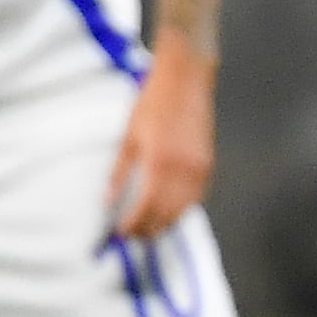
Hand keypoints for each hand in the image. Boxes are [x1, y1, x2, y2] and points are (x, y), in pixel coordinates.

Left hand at [104, 43, 216, 239]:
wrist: (186, 79)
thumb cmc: (153, 102)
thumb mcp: (128, 136)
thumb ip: (119, 172)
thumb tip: (108, 200)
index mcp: (159, 162)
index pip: (146, 207)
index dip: (133, 224)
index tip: (120, 233)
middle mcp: (183, 170)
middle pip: (167, 214)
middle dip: (149, 229)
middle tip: (132, 237)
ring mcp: (199, 168)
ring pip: (185, 209)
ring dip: (166, 222)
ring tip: (149, 229)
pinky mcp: (208, 164)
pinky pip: (196, 196)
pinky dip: (182, 208)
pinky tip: (169, 210)